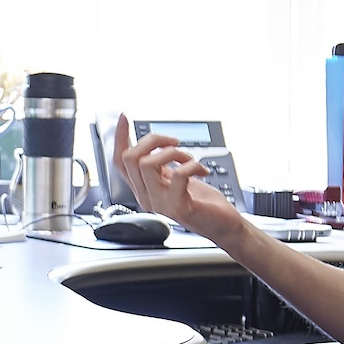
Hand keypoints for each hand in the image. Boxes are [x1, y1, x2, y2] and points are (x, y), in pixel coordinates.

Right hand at [113, 115, 244, 243]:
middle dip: (153, 140)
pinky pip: (179, 174)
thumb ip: (160, 166)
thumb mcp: (175, 178)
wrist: (223, 225)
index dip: (120, 138)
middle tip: (173, 142)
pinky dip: (193, 164)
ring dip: (173, 152)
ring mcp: (161, 203)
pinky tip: (202, 170)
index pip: (120, 161)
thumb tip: (152, 143)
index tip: (125, 117)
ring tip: (189, 159)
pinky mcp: (179, 206)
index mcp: (143, 188)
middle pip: (130, 158)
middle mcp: (147, 196)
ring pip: (147, 164)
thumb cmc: (203, 202)